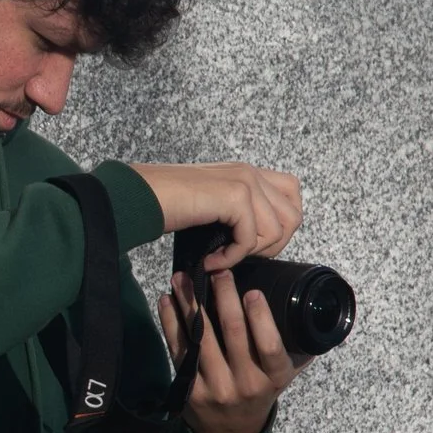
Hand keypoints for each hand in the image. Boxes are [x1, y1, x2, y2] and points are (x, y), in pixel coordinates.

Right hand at [129, 159, 303, 265]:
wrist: (139, 196)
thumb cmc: (166, 205)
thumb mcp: (213, 205)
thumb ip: (239, 212)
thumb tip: (263, 241)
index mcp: (247, 172)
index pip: (293, 194)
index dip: (281, 225)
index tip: (253, 243)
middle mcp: (250, 172)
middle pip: (293, 216)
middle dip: (271, 245)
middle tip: (239, 254)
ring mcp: (244, 181)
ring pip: (276, 231)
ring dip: (249, 253)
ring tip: (222, 257)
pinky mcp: (235, 196)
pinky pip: (250, 239)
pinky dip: (232, 257)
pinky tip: (212, 260)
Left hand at [159, 262, 302, 432]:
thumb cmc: (260, 391)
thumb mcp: (284, 375)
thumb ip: (298, 347)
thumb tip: (314, 310)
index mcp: (273, 377)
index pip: (270, 346)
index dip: (261, 318)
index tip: (253, 291)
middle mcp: (245, 383)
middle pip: (232, 333)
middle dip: (223, 297)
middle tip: (216, 272)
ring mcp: (215, 387)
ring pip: (201, 338)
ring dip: (189, 304)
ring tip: (182, 278)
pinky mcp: (189, 389)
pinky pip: (179, 350)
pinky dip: (170, 323)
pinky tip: (167, 301)